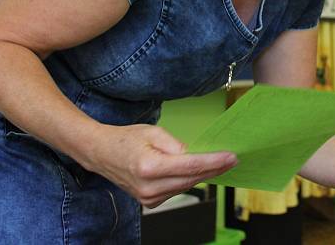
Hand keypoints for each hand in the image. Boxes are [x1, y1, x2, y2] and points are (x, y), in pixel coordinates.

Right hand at [82, 124, 237, 207]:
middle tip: (232, 159)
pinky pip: (177, 190)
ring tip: (219, 163)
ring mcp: (148, 198)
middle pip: (191, 179)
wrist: (101, 154)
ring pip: (186, 186)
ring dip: (203, 175)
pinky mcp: (149, 202)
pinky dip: (188, 180)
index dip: (213, 162)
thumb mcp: (154, 132)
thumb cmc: (126, 139)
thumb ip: (177, 145)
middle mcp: (148, 186)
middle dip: (215, 169)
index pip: (190, 166)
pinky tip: (197, 171)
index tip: (231, 157)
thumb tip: (197, 155)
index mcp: (149, 167)